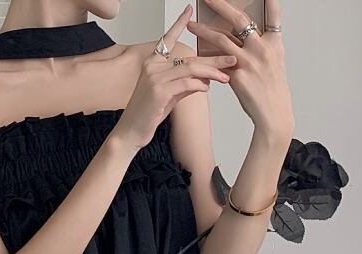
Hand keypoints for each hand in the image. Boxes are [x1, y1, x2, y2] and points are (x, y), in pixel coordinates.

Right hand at [112, 4, 237, 151]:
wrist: (130, 132)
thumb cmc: (146, 115)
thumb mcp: (168, 96)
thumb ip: (183, 84)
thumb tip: (204, 80)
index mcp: (152, 64)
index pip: (168, 39)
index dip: (178, 24)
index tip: (189, 10)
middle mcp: (152, 67)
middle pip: (189, 58)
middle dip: (213, 58)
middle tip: (231, 58)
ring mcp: (154, 78)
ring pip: (190, 69)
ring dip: (212, 73)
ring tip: (226, 76)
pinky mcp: (159, 91)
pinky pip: (185, 84)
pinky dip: (199, 85)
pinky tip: (206, 88)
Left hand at [188, 0, 294, 139]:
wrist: (273, 113)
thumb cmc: (272, 90)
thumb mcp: (273, 62)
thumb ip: (259, 47)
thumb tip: (241, 38)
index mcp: (274, 42)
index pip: (272, 14)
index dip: (268, 0)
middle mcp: (262, 48)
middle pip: (240, 20)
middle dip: (222, 6)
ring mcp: (249, 61)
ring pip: (222, 40)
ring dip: (204, 31)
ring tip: (190, 25)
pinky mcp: (237, 76)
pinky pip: (217, 64)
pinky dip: (206, 57)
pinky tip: (195, 54)